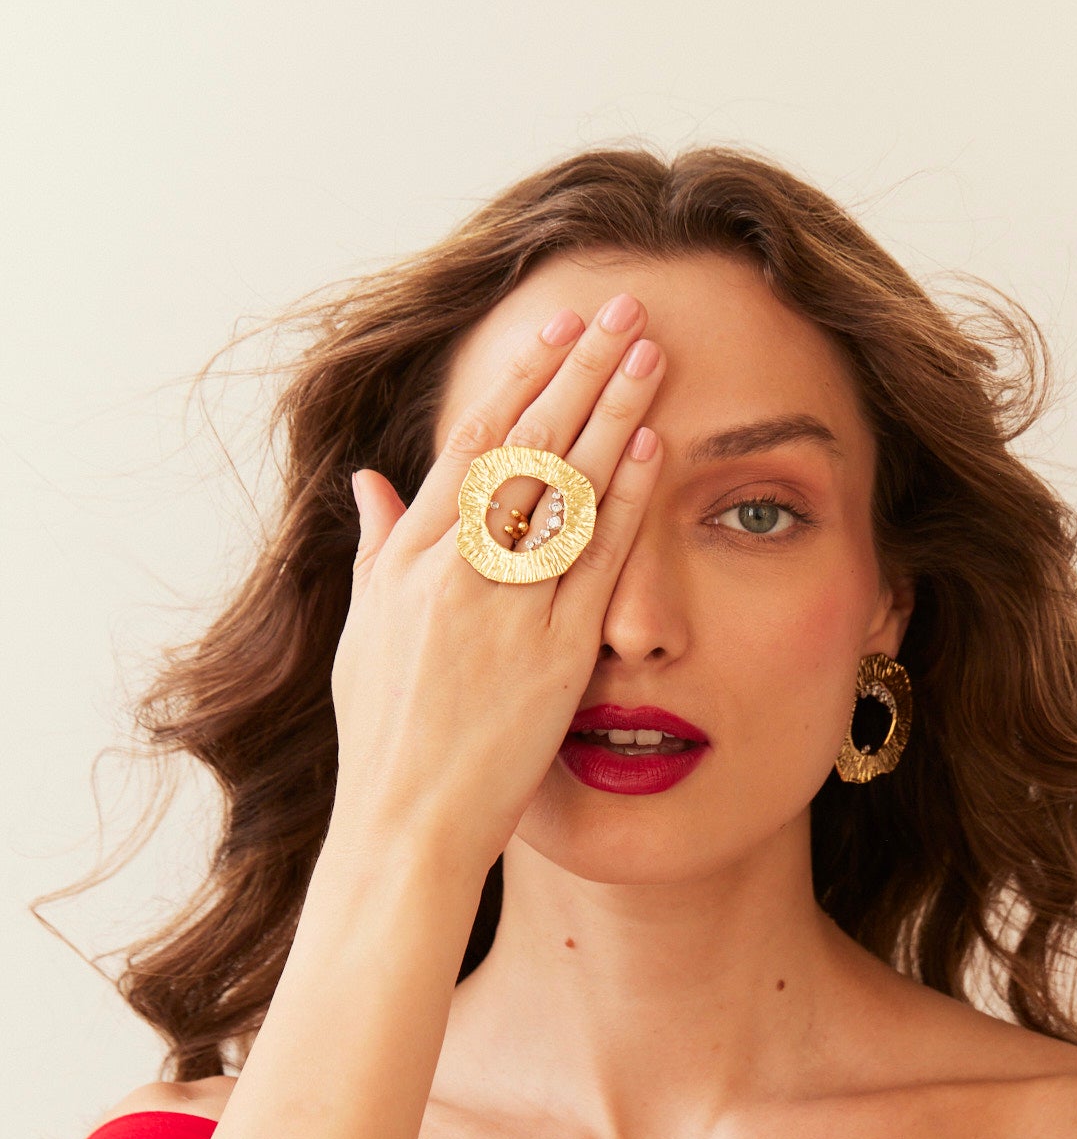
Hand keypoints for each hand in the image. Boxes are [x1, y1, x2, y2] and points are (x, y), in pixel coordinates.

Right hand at [327, 293, 665, 874]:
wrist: (405, 829)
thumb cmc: (382, 738)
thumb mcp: (361, 634)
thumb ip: (375, 547)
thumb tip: (368, 480)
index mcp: (405, 562)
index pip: (469, 446)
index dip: (518, 381)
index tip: (557, 332)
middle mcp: (453, 575)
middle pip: (527, 449)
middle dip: (579, 372)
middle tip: (623, 310)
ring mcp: (506, 613)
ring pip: (568, 491)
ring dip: (614, 412)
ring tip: (652, 353)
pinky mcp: (554, 657)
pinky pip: (597, 564)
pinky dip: (626, 500)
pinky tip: (653, 448)